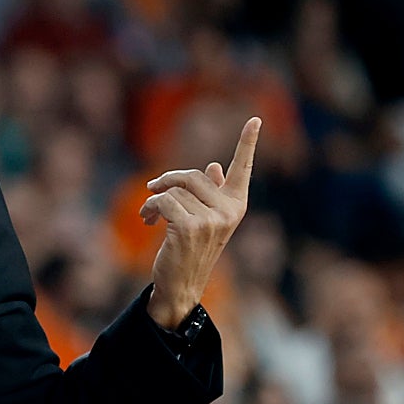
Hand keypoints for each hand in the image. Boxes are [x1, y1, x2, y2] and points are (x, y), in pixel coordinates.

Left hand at [139, 117, 261, 328]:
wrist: (181, 284)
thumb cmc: (190, 249)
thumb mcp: (203, 220)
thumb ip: (210, 193)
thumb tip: (213, 167)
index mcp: (236, 205)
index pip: (243, 169)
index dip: (248, 144)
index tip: (256, 119)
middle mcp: (229, 211)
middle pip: (192, 175)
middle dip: (167, 180)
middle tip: (153, 188)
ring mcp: (212, 221)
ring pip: (174, 190)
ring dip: (154, 198)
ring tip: (149, 214)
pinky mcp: (191, 228)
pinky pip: (164, 201)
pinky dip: (150, 208)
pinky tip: (147, 221)